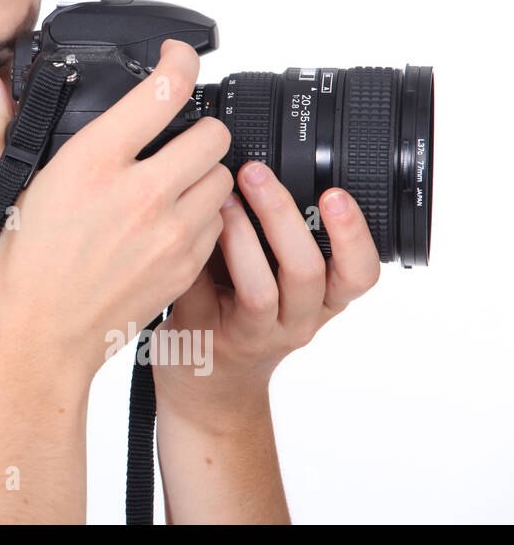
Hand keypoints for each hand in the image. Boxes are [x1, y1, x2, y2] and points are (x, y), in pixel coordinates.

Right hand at [0, 38, 233, 384]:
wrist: (35, 340)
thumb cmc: (8, 269)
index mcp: (91, 162)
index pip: (165, 92)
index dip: (181, 61)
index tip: (179, 56)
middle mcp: (139, 193)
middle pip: (211, 134)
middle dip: (197, 126)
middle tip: (175, 133)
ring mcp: (168, 234)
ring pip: (222, 178)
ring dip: (203, 172)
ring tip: (171, 182)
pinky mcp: (183, 267)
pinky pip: (217, 224)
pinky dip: (202, 216)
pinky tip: (168, 221)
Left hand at [151, 159, 382, 428]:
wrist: (206, 382)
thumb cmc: (237, 312)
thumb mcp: (272, 276)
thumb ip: (271, 233)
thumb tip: (255, 161)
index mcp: (322, 299)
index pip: (360, 274)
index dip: (354, 235)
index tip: (335, 194)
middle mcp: (296, 319)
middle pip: (308, 272)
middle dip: (282, 216)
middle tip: (256, 172)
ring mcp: (253, 334)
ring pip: (262, 290)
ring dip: (242, 237)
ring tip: (221, 198)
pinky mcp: (209, 338)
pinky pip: (206, 298)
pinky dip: (196, 258)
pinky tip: (184, 227)